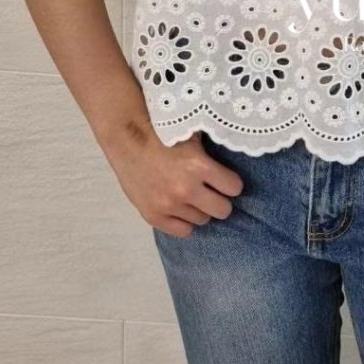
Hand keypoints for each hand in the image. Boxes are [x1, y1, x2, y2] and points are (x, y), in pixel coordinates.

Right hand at [105, 127, 242, 237]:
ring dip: (200, 208)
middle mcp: (186, 189)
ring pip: (202, 220)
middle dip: (221, 200)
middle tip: (213, 192)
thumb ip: (214, 148)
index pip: (234, 188)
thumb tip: (237, 149)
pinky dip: (184, 221)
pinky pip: (182, 231)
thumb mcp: (193, 133)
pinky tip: (181, 208)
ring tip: (192, 196)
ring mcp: (168, 205)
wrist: (126, 139)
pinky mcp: (153, 215)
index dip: (231, 183)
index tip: (226, 180)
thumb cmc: (162, 132)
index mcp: (198, 166)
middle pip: (223, 210)